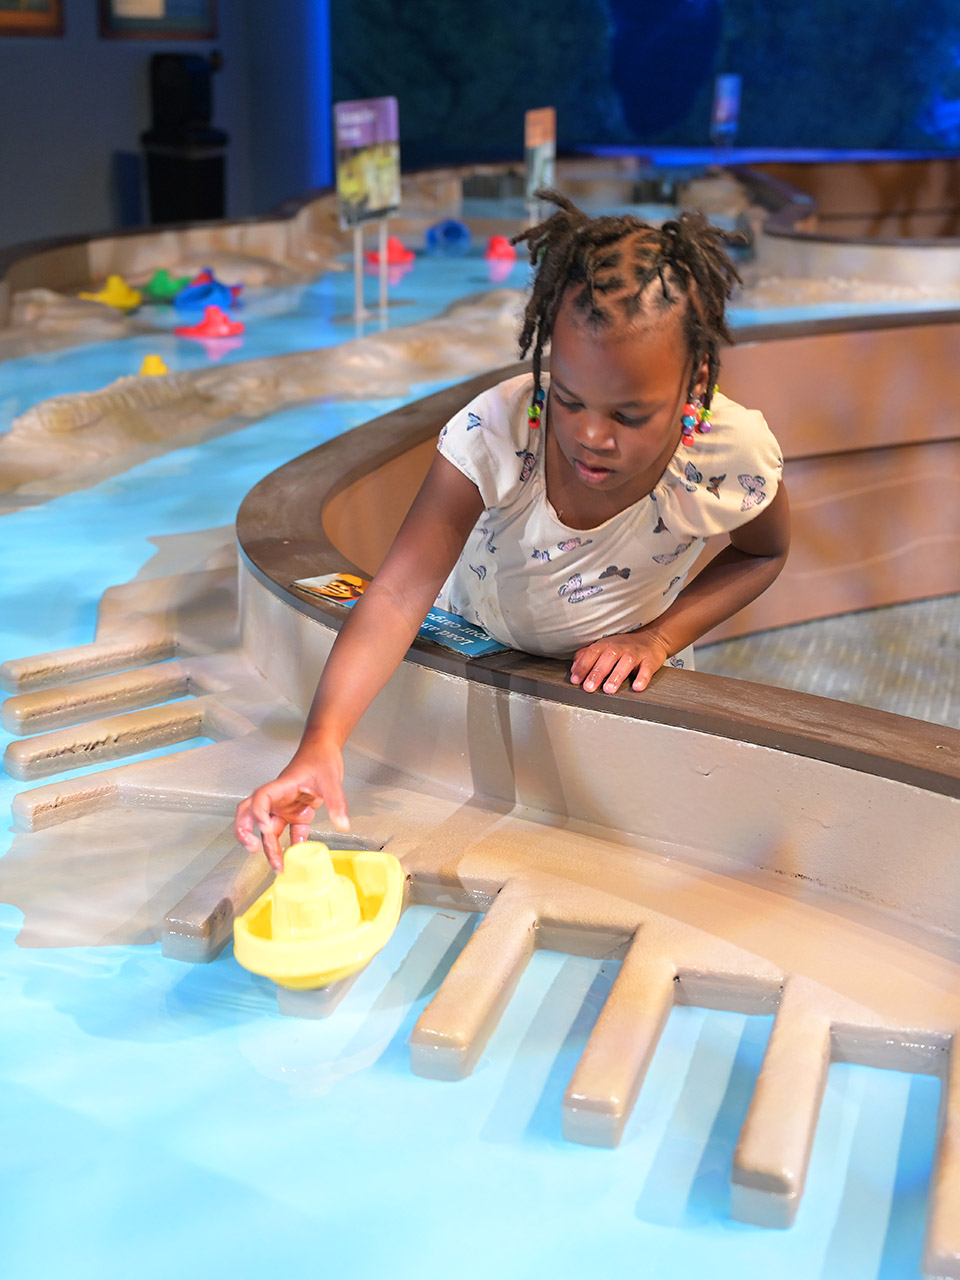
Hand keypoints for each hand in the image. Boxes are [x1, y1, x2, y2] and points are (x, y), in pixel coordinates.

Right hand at [234, 743, 349, 870]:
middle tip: (254, 850)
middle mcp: (278, 799)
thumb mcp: (331, 779)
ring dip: (270, 847)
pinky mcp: (295, 813)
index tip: (266, 828)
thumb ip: (336, 802)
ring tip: (279, 866)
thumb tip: (342, 824)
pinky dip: (293, 844)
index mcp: (280, 786)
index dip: (257, 814)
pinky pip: (290, 832)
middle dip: (247, 833)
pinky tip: (299, 857)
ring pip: (270, 830)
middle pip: (251, 815)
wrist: (324, 751)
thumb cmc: (320, 758)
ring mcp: (285, 807)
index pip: (260, 798)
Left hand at [569, 630, 669, 694]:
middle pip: (607, 658)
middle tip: (589, 687)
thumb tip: (573, 668)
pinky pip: (646, 669)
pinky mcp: (650, 661)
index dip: (583, 666)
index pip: (592, 653)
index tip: (576, 679)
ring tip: (609, 689)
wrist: (652, 639)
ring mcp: (636, 654)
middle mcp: (620, 647)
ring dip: (616, 676)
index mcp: (607, 645)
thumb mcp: (604, 647)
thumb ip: (587, 656)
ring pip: (626, 662)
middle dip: (597, 673)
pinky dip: (643, 678)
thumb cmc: (624, 647)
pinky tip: (637, 687)